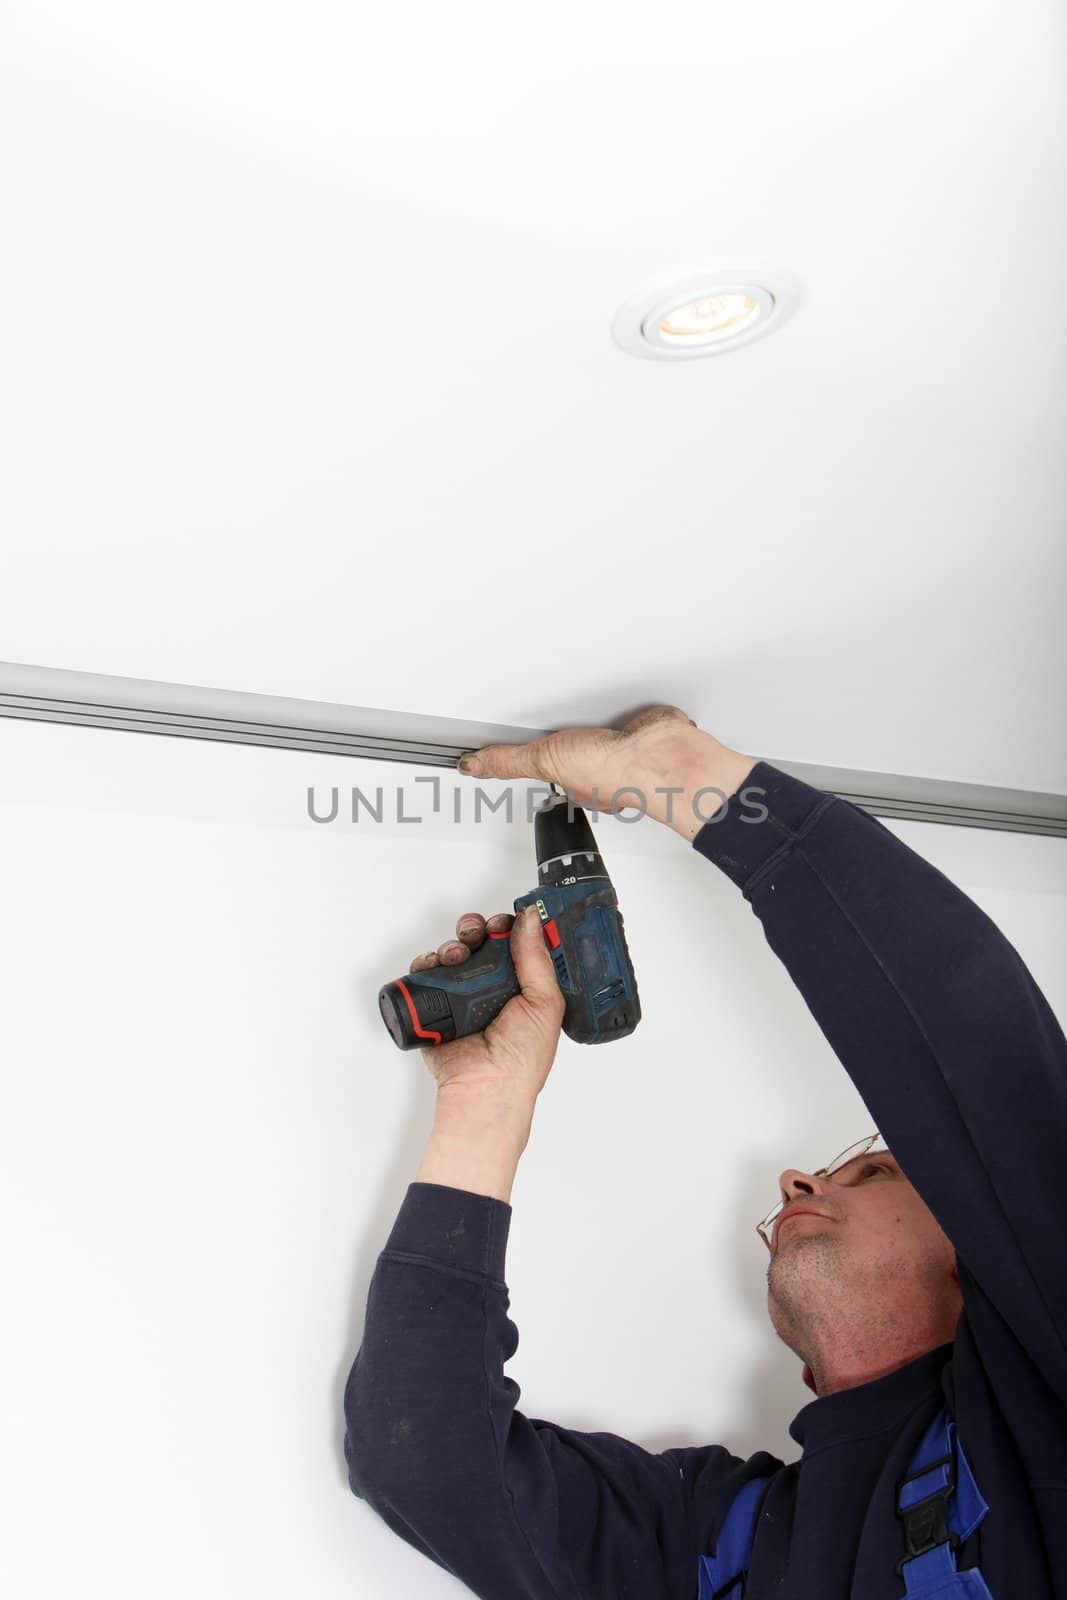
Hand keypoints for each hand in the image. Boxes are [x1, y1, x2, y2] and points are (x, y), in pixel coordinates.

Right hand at [407, 909, 564, 1100]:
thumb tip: (530, 919)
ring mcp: (463, 996)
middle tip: (478, 933)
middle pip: (481, 941)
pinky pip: (426, 974)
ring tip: (456, 956)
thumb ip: (536, 958)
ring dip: (453, 945)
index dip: (511, 926)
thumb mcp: (545, 1002)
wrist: (486, 1087)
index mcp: (524, 986)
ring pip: (454, 953)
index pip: (516, 943)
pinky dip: (426, 964)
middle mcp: (494, 988)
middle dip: (477, 929)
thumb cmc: (522, 1059)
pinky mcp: (437, 1005)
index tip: (507, 919)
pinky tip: (433, 966)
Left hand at [457, 704, 757, 841]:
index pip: (541, 767)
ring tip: (565, 701)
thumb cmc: (615, 773)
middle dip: (555, 732)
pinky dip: (614, 699)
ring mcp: (618, 744)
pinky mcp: (637, 724)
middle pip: (566, 746)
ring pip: (593, 727)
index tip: (503, 747)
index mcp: (572, 779)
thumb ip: (508, 762)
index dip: (526, 757)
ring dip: (585, 713)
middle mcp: (596, 764)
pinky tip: (609, 693)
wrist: (661, 756)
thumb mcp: (546, 763)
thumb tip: (472, 765)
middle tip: (530, 724)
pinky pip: (620, 708)